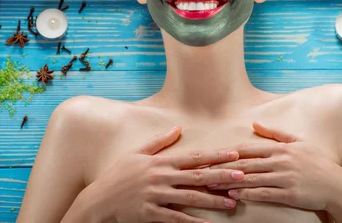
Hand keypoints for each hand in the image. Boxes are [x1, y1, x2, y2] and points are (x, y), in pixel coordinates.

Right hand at [93, 126, 246, 222]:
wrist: (98, 201)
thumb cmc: (118, 175)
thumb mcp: (136, 153)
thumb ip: (159, 142)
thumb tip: (178, 128)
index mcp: (160, 162)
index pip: (193, 158)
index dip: (215, 156)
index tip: (234, 154)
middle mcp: (160, 178)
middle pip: (197, 177)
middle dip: (221, 176)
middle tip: (242, 177)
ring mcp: (156, 196)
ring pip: (190, 199)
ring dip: (213, 201)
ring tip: (232, 203)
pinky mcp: (151, 214)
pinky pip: (176, 219)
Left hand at [207, 122, 341, 212]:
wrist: (338, 185)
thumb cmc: (318, 163)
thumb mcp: (298, 142)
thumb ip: (275, 133)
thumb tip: (256, 123)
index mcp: (280, 148)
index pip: (248, 149)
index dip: (228, 152)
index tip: (211, 155)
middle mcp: (280, 160)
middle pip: (245, 163)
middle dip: (222, 167)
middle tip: (203, 170)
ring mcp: (284, 177)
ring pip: (251, 178)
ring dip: (230, 181)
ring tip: (212, 184)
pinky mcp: (289, 193)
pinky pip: (264, 193)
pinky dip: (248, 194)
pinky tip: (234, 195)